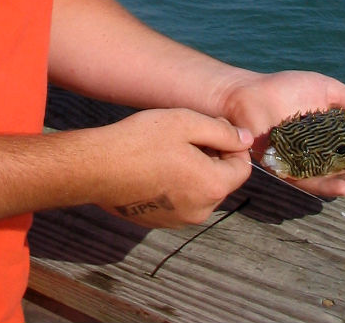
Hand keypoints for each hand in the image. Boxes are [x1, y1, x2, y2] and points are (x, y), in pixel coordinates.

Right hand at [94, 108, 252, 227]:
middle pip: (221, 179)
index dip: (231, 144)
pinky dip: (175, 184)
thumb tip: (246, 140)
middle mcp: (201, 210)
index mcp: (213, 186)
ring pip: (200, 190)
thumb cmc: (142, 140)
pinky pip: (180, 200)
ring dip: (193, 171)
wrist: (98, 167)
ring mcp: (179, 220)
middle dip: (212, 157)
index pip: (242, 166)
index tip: (209, 128)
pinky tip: (154, 166)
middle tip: (185, 136)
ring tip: (167, 150)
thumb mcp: (186, 123)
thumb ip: (222, 132)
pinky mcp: (159, 222)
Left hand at [216, 70, 344, 197]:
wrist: (251, 92)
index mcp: (331, 143)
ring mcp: (303, 167)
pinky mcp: (286, 172)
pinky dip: (326, 187)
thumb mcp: (328, 92)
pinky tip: (342, 187)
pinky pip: (308, 184)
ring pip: (332, 184)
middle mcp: (319, 160)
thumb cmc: (286, 89)